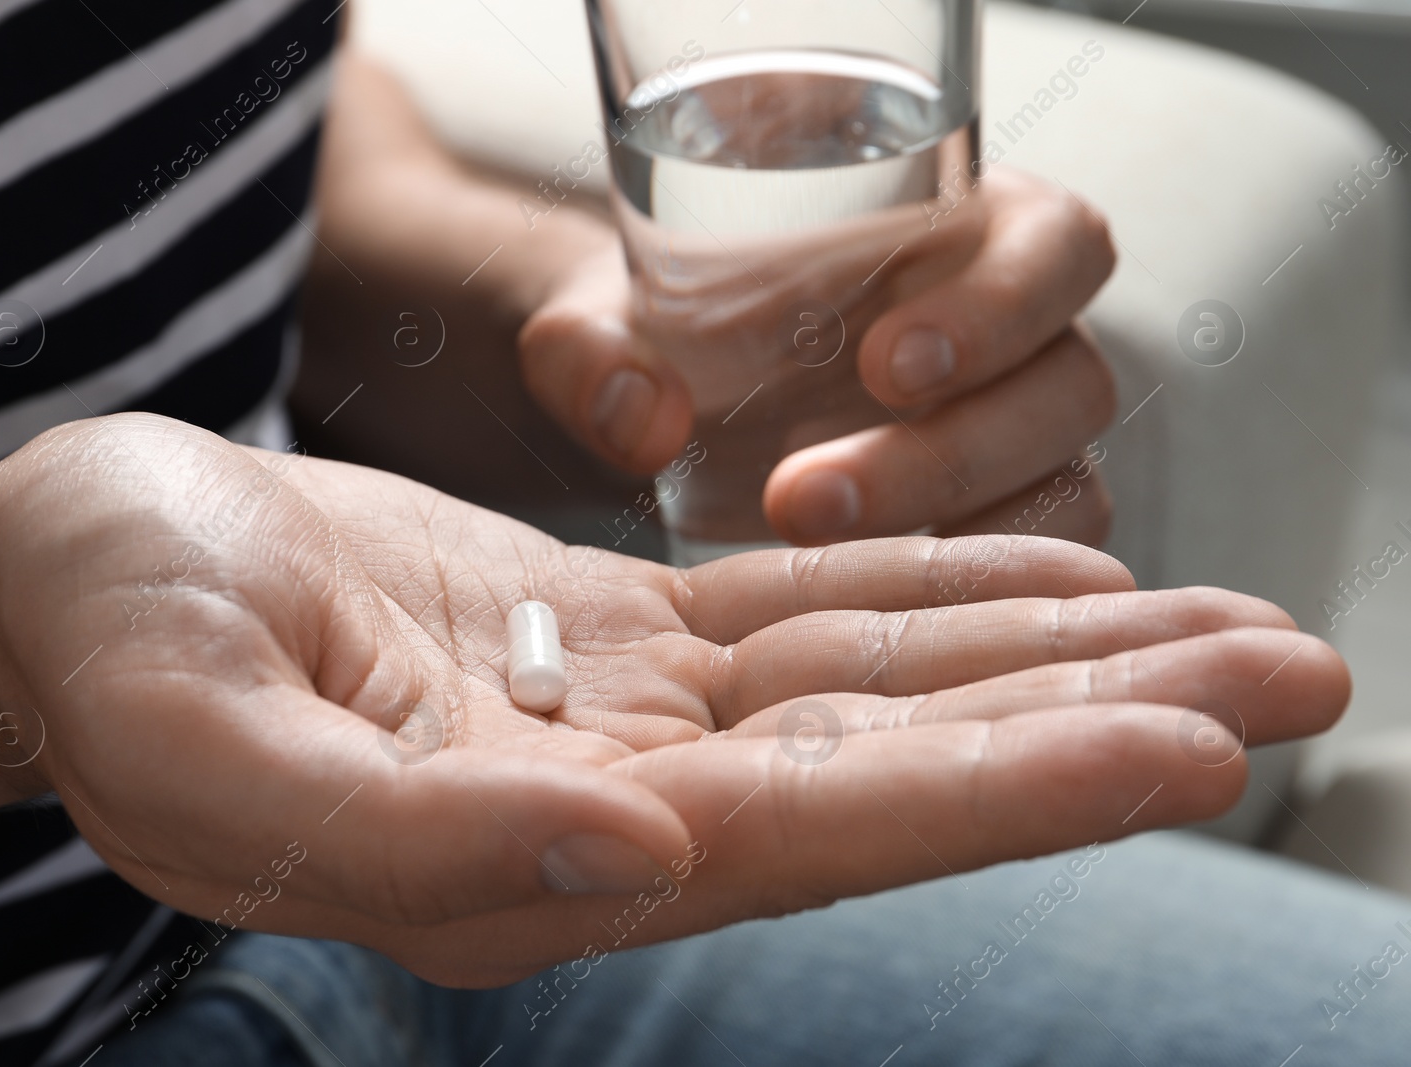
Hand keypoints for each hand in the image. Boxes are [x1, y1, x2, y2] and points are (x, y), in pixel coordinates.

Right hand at [0, 414, 1341, 986]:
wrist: (57, 571)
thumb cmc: (99, 642)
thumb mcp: (198, 745)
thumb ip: (417, 832)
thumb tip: (645, 859)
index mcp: (521, 861)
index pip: (821, 831)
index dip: (1012, 786)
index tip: (1197, 743)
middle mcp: (604, 809)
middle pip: (896, 763)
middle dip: (1098, 721)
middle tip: (1298, 672)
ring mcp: (615, 723)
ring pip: (873, 682)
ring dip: (1050, 651)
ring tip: (1223, 628)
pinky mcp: (599, 638)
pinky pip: (797, 616)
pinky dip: (930, 593)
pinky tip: (1047, 585)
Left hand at [518, 169, 1117, 545]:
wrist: (664, 389)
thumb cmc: (665, 321)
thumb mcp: (604, 319)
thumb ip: (593, 352)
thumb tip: (638, 419)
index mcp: (966, 229)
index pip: (1054, 245)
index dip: (1001, 304)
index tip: (889, 365)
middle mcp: (1022, 333)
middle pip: (1067, 386)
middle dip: (949, 450)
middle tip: (801, 498)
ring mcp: (1021, 434)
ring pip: (1067, 488)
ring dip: (958, 535)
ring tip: (812, 561)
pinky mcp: (1001, 518)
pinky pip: (1035, 564)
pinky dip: (971, 590)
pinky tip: (868, 609)